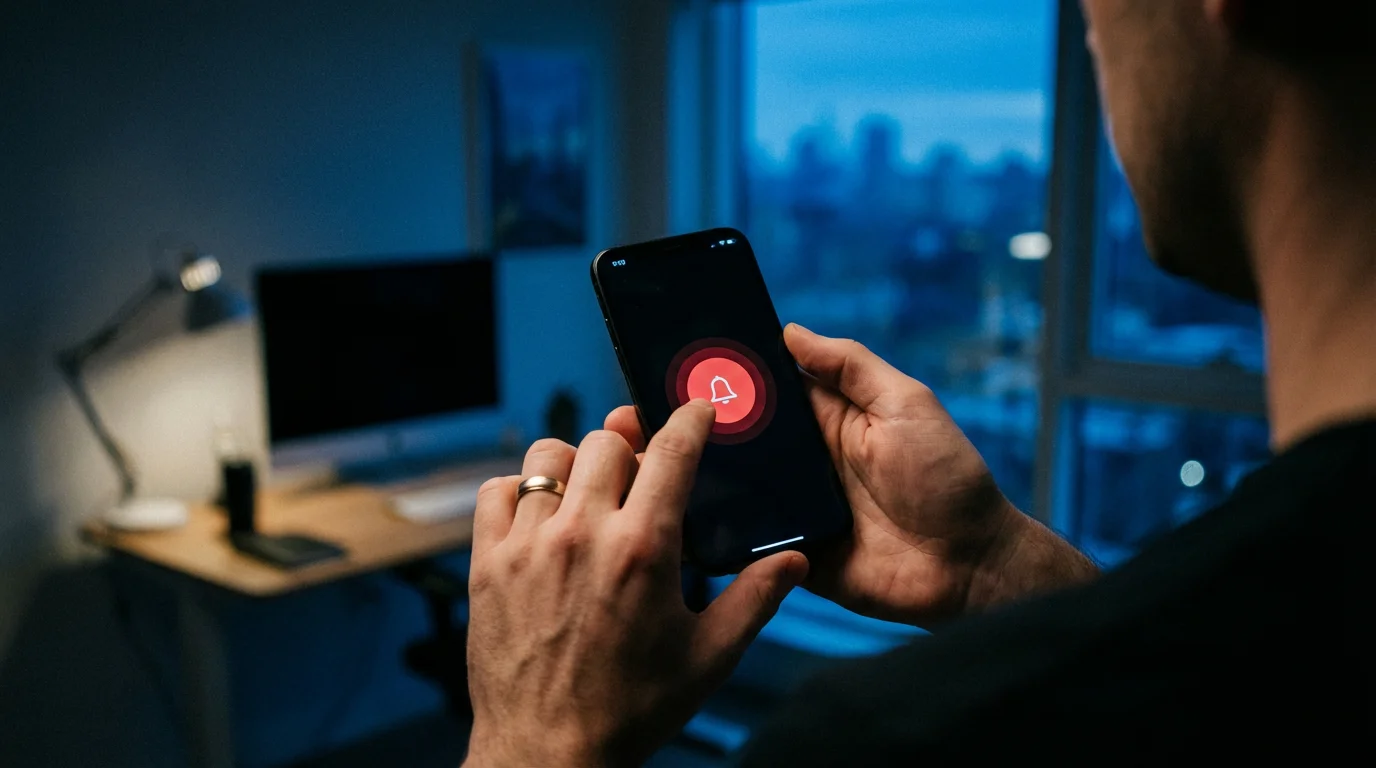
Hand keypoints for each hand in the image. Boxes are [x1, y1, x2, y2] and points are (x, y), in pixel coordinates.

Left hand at [465, 401, 807, 767]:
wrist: (547, 753)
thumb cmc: (632, 709)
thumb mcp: (709, 658)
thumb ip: (755, 599)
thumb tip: (795, 559)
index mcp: (644, 549)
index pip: (672, 451)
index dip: (689, 418)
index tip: (696, 408)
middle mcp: (583, 534)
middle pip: (607, 442)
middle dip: (631, 446)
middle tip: (640, 467)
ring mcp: (528, 546)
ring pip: (547, 457)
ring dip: (573, 464)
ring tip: (587, 491)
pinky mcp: (486, 564)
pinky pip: (496, 492)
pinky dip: (518, 493)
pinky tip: (539, 518)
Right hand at [605, 325, 1094, 627]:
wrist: (970, 566)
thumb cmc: (948, 479)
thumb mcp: (907, 405)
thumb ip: (851, 367)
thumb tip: (791, 330)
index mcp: (825, 421)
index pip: (762, 392)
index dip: (722, 378)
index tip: (674, 362)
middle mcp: (801, 463)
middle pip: (734, 441)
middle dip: (689, 428)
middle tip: (635, 414)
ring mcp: (792, 510)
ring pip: (727, 491)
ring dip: (692, 478)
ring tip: (640, 463)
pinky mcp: (789, 555)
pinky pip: (741, 544)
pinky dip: (712, 534)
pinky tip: (672, 518)